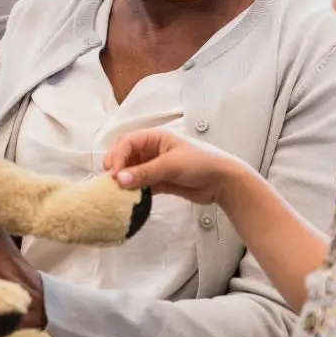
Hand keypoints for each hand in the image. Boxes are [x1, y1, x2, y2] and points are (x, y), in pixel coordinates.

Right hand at [104, 128, 241, 204]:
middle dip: (118, 167)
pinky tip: (131, 198)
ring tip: (118, 193)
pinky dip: (136, 190)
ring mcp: (157, 166)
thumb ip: (144, 172)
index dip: (118, 155)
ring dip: (125, 181)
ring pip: (133, 172)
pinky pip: (143, 185)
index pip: (128, 142)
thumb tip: (118, 180)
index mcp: (156, 137)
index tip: (114, 173)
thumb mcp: (171, 165)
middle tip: (111, 182)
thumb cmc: (200, 163)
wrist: (224, 181)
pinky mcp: (162, 182)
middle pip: (127, 156)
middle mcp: (154, 150)